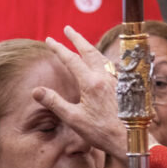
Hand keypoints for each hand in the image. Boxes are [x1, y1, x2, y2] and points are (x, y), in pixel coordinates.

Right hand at [34, 26, 125, 159]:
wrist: (130, 139)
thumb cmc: (102, 132)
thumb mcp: (74, 119)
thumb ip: (55, 103)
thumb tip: (36, 91)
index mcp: (91, 82)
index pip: (71, 59)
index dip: (58, 48)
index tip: (49, 40)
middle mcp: (105, 77)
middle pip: (89, 50)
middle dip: (77, 38)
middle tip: (67, 29)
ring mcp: (117, 80)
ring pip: (102, 57)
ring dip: (90, 47)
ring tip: (82, 43)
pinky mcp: (124, 86)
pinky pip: (111, 66)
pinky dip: (102, 59)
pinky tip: (102, 63)